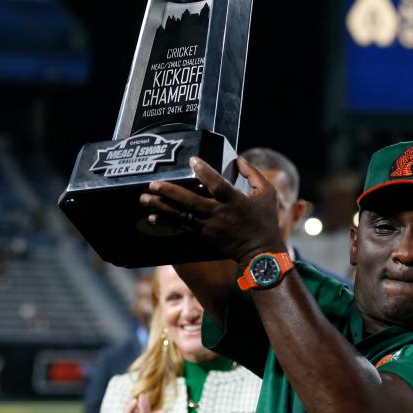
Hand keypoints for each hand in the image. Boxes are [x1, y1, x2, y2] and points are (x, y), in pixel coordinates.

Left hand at [140, 157, 285, 267]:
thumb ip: (253, 174)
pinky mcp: (204, 236)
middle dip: (170, 192)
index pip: (217, 184)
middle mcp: (219, 214)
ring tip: (144, 198)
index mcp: (235, 201)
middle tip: (153, 184)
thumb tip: (238, 159)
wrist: (261, 253)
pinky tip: (152, 218)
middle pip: (191, 201)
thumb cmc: (265, 221)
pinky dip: (167, 223)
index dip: (205, 172)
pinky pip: (182, 228)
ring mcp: (210, 227)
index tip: (192, 161)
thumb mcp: (268, 194)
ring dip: (162, 207)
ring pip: (182, 215)